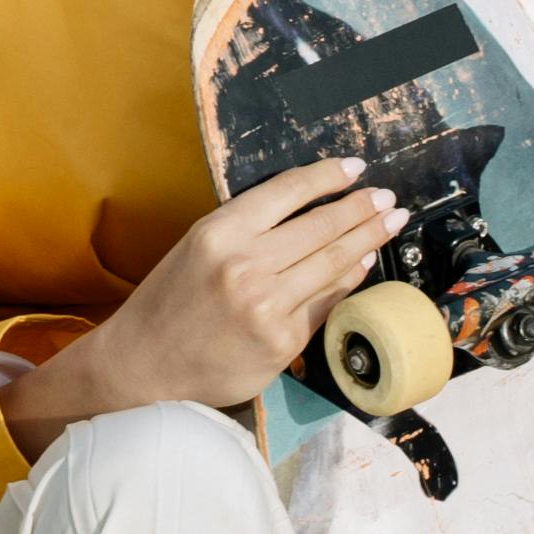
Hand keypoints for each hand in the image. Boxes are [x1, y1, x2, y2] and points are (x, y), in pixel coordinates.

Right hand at [5, 160, 399, 452]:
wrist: (143, 366)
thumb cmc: (169, 303)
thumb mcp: (196, 248)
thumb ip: (247, 229)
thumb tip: (311, 211)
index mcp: (219, 232)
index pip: (287, 191)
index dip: (327, 177)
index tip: (354, 167)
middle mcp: (244, 265)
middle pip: (321, 226)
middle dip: (361, 207)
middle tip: (387, 196)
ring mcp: (267, 305)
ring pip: (332, 263)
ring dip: (368, 239)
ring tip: (390, 222)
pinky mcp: (282, 341)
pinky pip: (326, 302)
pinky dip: (349, 279)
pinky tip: (363, 264)